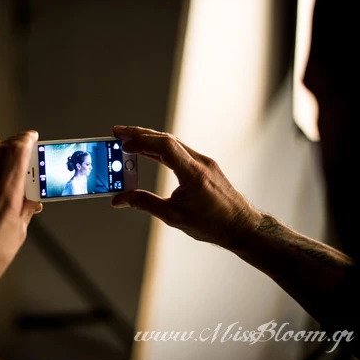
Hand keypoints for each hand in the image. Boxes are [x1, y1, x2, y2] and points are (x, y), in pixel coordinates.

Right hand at [111, 125, 260, 249]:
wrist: (241, 226)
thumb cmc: (213, 224)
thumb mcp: (173, 216)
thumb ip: (144, 203)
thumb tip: (120, 199)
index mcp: (193, 174)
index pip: (165, 147)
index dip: (142, 142)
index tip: (123, 145)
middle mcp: (200, 162)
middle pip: (166, 140)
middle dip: (139, 134)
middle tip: (118, 133)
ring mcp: (204, 162)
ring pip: (172, 143)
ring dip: (149, 140)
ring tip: (128, 140)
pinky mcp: (204, 165)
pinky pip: (179, 151)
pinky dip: (160, 149)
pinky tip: (148, 152)